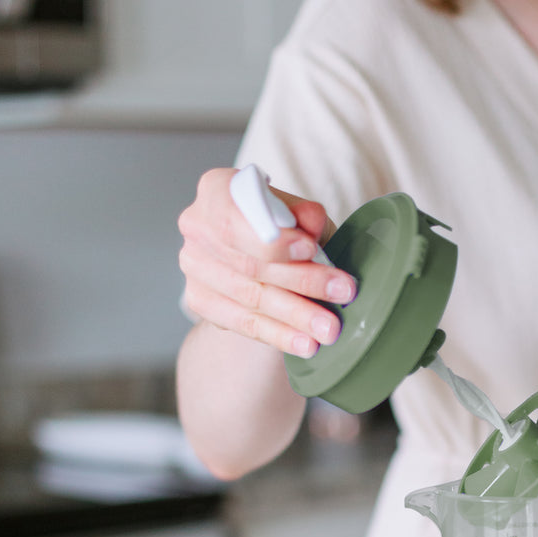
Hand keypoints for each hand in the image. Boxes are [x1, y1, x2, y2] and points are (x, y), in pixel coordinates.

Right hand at [177, 167, 355, 357]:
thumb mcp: (300, 215)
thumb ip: (304, 214)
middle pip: (250, 263)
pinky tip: (305, 344)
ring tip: (329, 330)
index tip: (310, 250)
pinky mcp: (200, 301)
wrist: (262, 259)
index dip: (272, 239)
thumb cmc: (284, 228)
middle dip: (303, 281)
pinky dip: (279, 335)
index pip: (235, 218)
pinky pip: (244, 324)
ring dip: (296, 316)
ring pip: (251, 298)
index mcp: (216, 191)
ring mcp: (195, 267)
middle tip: (343, 294)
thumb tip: (311, 221)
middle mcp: (197, 227)